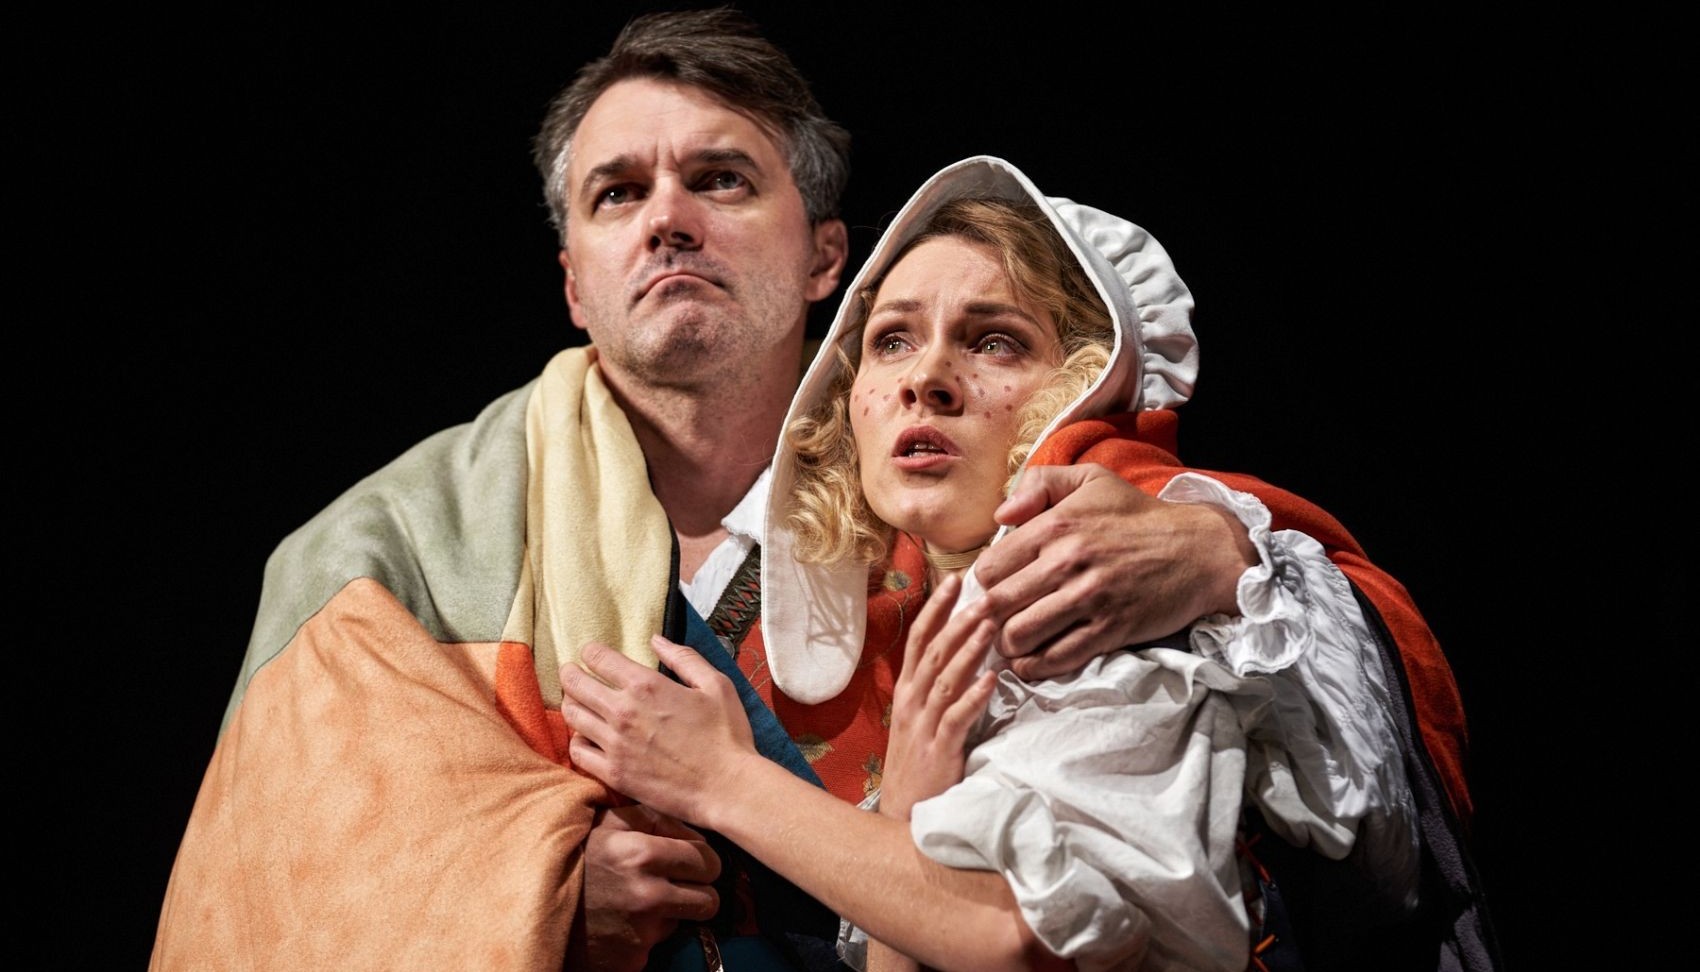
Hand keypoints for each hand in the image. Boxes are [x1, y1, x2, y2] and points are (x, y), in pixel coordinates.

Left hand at [561, 636, 756, 823]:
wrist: (726, 787)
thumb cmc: (727, 735)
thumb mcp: (716, 685)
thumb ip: (684, 658)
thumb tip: (656, 640)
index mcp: (646, 685)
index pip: (599, 658)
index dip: (590, 652)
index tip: (590, 653)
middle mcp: (623, 711)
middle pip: (575, 684)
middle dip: (569, 673)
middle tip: (571, 673)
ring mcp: (614, 744)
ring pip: (572, 716)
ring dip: (571, 704)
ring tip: (576, 702)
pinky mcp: (613, 773)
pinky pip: (577, 752)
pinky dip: (577, 740)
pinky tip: (586, 737)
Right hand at [566, 804, 721, 971]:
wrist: (532, 902)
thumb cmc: (574, 855)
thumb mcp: (608, 821)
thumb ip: (655, 817)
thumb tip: (697, 833)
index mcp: (643, 854)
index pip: (708, 861)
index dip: (702, 861)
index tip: (690, 861)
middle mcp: (647, 896)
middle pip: (708, 900)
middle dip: (697, 891)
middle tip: (675, 883)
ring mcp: (640, 933)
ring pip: (682, 922)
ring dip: (669, 913)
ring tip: (637, 899)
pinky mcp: (632, 960)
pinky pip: (655, 944)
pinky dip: (644, 934)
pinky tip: (621, 921)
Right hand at [880, 575, 996, 820]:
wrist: (903, 814)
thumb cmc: (919, 762)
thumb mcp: (921, 718)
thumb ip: (938, 685)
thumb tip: (964, 650)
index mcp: (907, 690)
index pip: (919, 638)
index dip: (936, 608)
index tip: (955, 579)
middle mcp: (912, 701)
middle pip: (933, 651)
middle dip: (957, 620)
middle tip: (983, 595)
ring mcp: (923, 725)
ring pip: (945, 678)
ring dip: (968, 650)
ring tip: (990, 625)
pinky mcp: (940, 750)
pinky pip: (957, 717)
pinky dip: (974, 696)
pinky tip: (991, 679)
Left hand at [974, 463, 1255, 679]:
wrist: (1198, 550)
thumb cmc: (1139, 515)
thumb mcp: (1091, 479)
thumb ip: (1040, 484)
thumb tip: (1000, 513)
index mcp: (1055, 526)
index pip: (989, 568)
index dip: (987, 582)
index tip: (997, 588)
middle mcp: (1066, 563)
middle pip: (996, 605)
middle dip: (987, 618)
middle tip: (993, 623)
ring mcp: (1088, 600)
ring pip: (1019, 635)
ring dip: (1007, 645)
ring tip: (1011, 642)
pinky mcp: (1109, 630)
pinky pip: (1056, 658)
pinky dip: (1035, 666)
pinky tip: (1032, 661)